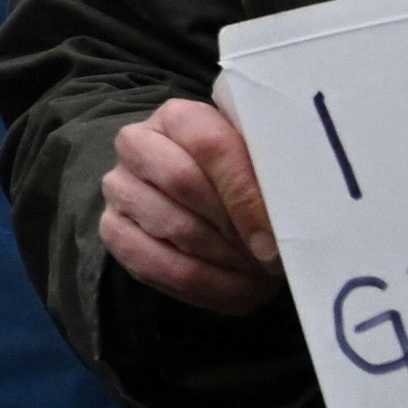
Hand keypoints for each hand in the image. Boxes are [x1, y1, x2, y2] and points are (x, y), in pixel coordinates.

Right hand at [101, 97, 283, 313]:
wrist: (205, 205)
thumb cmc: (246, 184)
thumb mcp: (261, 167)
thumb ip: (273, 177)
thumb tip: (296, 216)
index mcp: (179, 118)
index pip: (210, 145)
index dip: (245, 194)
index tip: (277, 237)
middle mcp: (137, 144)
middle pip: (184, 183)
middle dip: (235, 230)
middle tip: (271, 259)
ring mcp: (119, 187)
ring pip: (172, 227)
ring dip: (225, 261)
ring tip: (259, 274)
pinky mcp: (112, 228)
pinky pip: (151, 264)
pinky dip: (204, 285)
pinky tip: (236, 289)